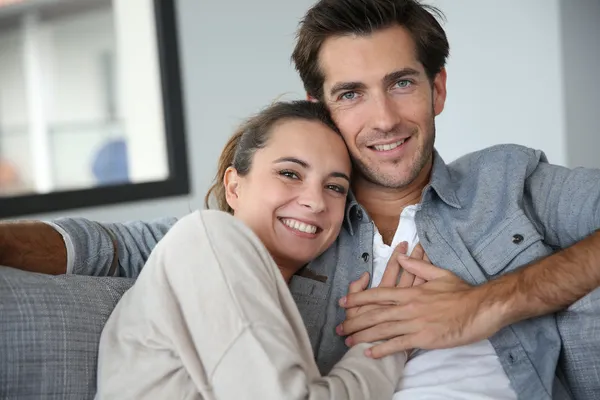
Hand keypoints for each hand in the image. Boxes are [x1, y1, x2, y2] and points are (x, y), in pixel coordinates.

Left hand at [338, 256, 503, 358]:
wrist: (481, 308)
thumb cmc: (462, 292)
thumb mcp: (439, 274)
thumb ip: (418, 266)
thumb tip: (402, 257)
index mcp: (411, 292)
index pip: (378, 294)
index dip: (358, 298)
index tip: (344, 302)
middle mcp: (408, 307)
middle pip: (375, 314)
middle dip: (354, 321)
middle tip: (340, 328)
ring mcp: (415, 323)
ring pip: (382, 329)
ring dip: (363, 336)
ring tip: (349, 342)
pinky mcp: (423, 338)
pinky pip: (398, 344)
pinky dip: (382, 349)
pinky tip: (370, 353)